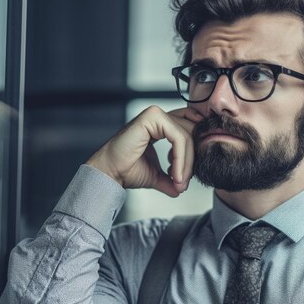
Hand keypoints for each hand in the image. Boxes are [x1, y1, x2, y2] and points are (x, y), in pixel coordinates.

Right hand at [86, 105, 202, 196]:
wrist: (109, 173)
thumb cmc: (126, 170)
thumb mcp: (156, 175)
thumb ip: (170, 178)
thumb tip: (180, 189)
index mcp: (159, 125)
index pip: (189, 130)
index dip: (194, 152)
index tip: (187, 176)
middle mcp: (158, 116)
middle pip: (191, 133)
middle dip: (191, 161)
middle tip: (183, 183)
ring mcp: (155, 114)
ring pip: (187, 136)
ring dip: (187, 163)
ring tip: (179, 182)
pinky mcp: (152, 118)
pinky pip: (178, 137)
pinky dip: (181, 159)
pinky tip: (175, 175)